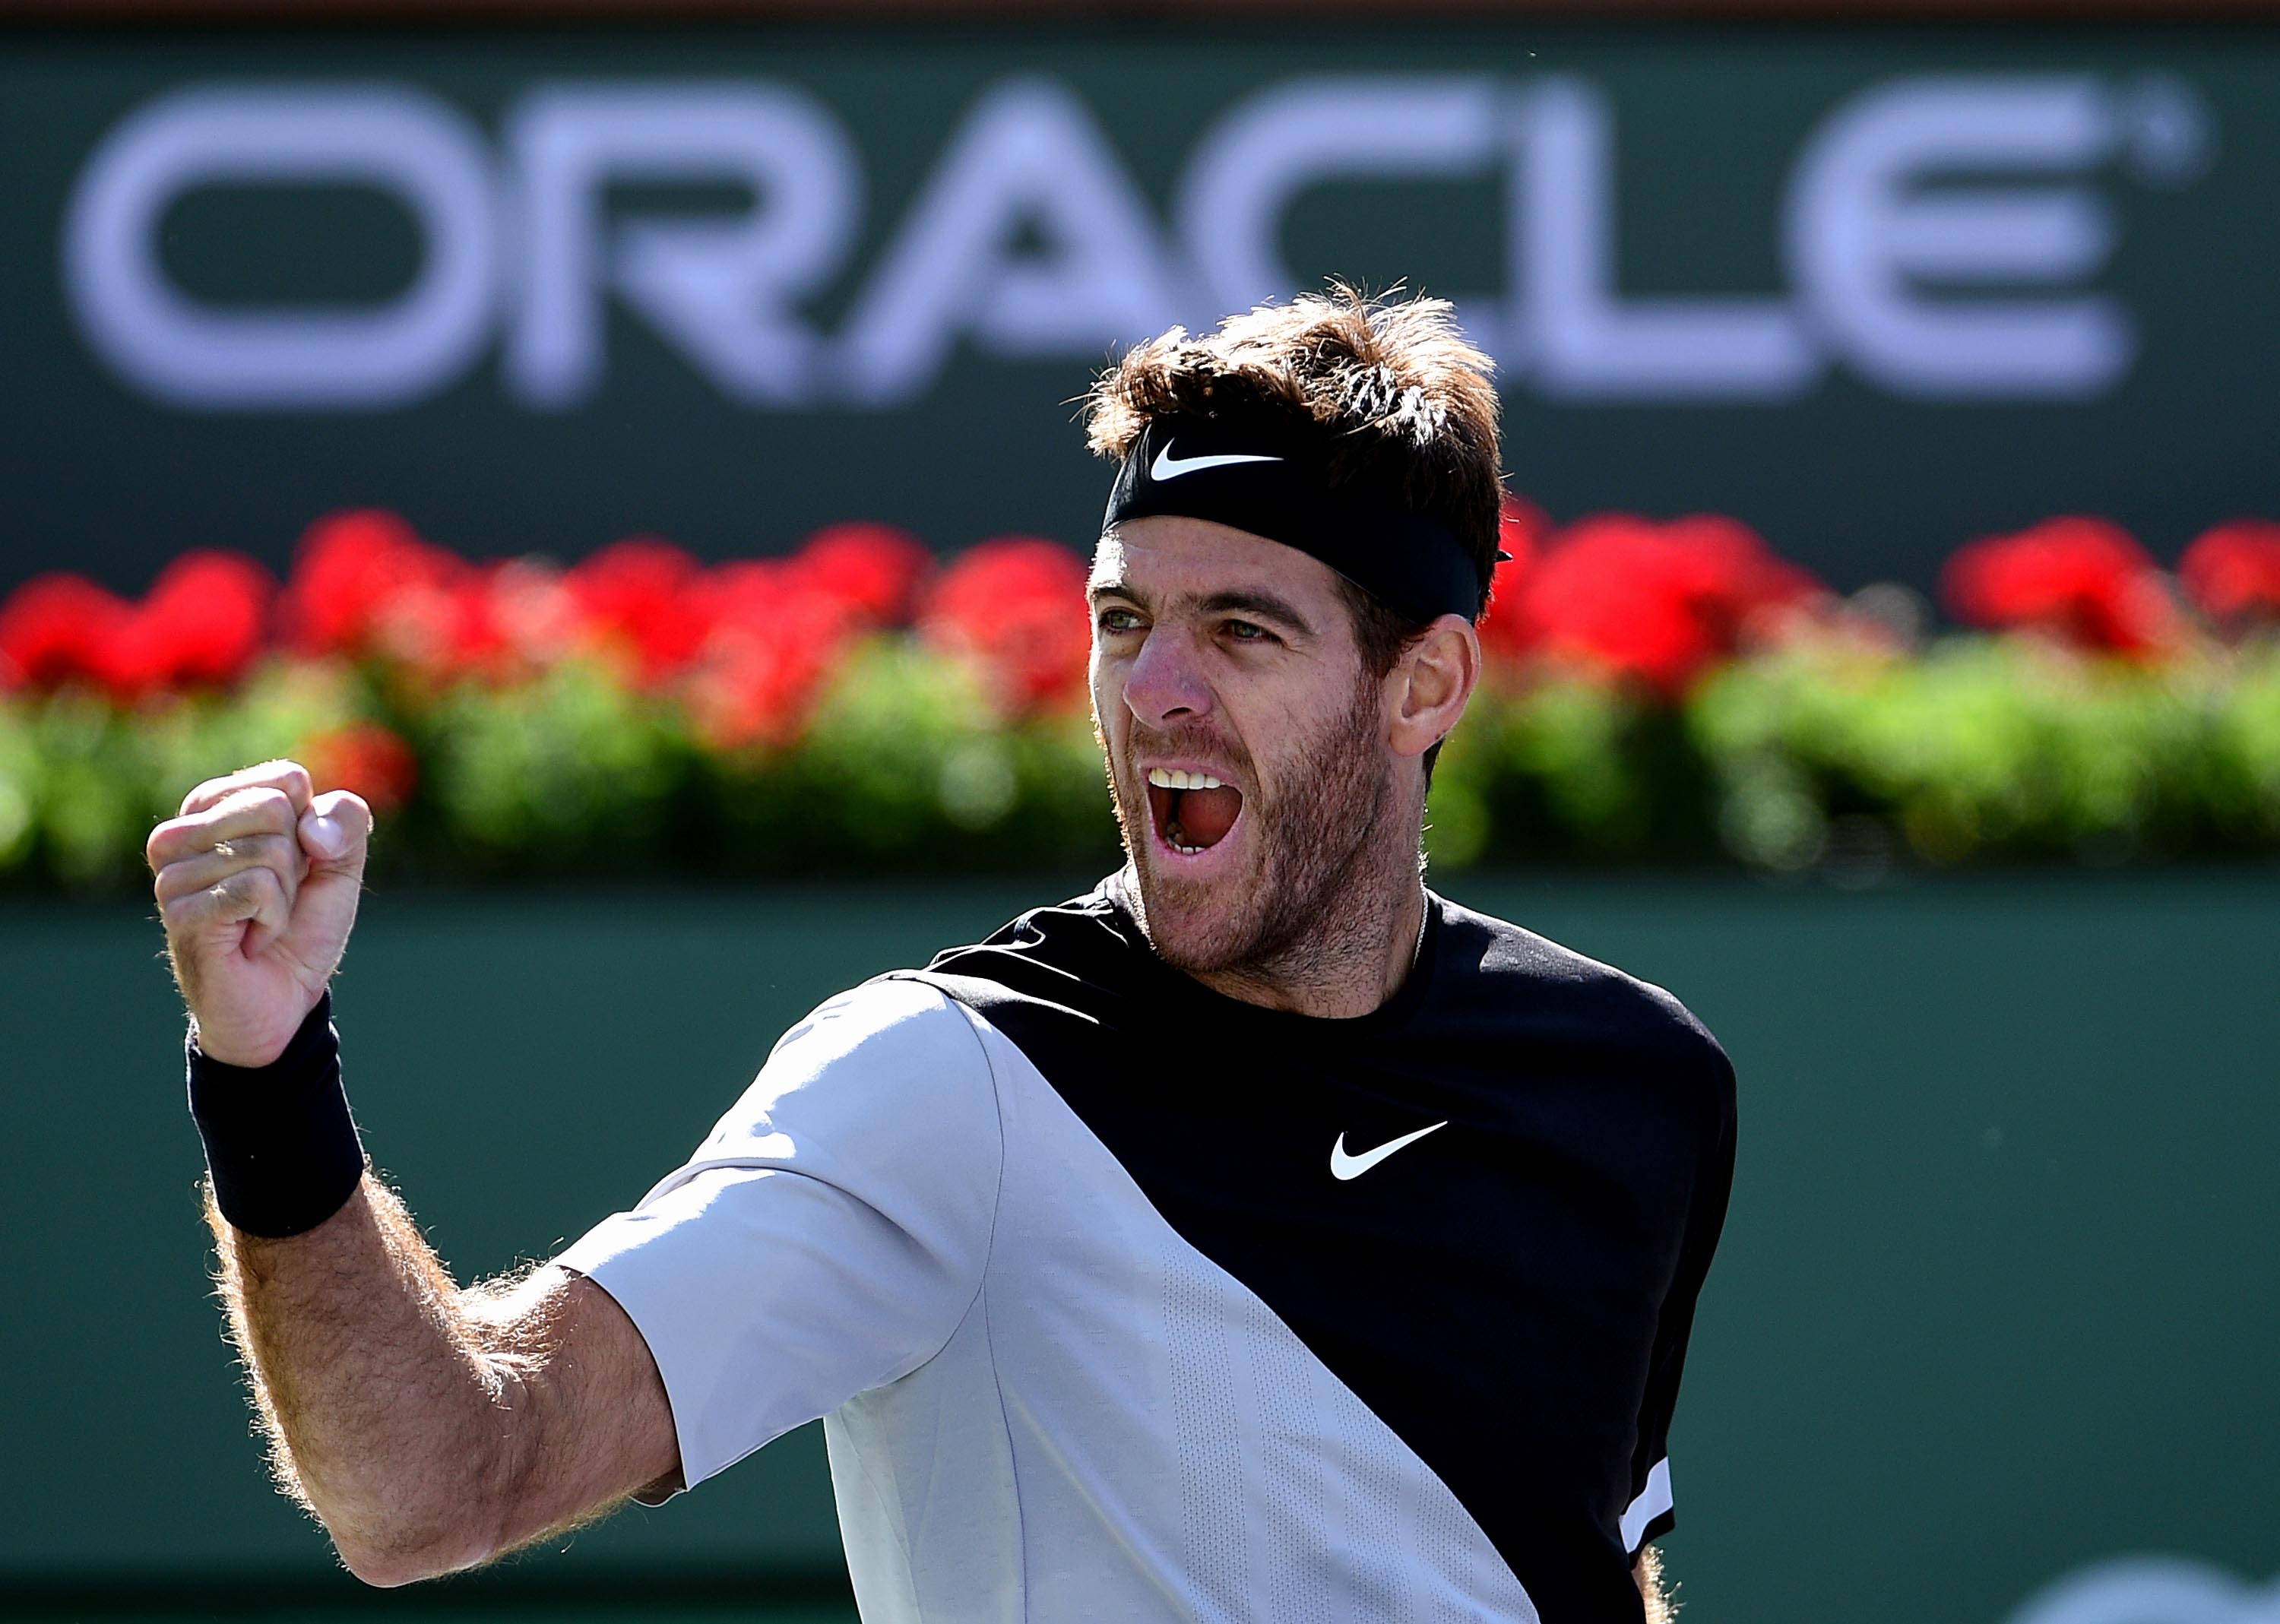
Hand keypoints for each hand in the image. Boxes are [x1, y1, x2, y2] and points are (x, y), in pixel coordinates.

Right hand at [148, 760, 372, 1067]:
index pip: (285, 780)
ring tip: (259, 920)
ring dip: (285, 896)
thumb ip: (345, 821)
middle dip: (297, 862)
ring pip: (268, 850)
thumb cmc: (304, 925)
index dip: (312, 829)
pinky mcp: (179, 912)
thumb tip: (311, 827)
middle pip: (274, 809)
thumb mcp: (341, 864)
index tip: (294, 866)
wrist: (287, 999)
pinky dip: (273, 918)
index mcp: (212, 806)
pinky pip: (256, 888)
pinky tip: (251, 938)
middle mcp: (178, 834)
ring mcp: (171, 874)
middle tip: (275, 899)